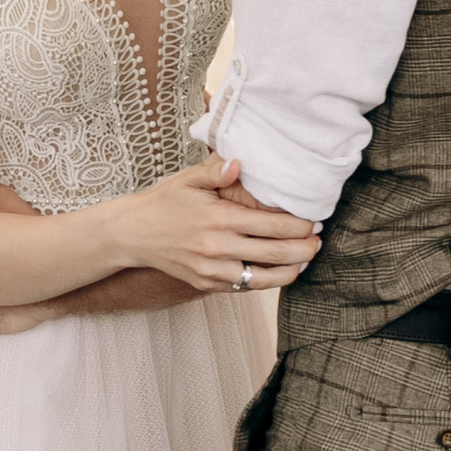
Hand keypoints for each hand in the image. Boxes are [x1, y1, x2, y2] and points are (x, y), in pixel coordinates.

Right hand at [115, 156, 319, 293]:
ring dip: (290, 271)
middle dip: (304, 249)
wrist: (131, 234)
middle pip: (275, 254)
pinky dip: (265, 281)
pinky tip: (278, 271)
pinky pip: (244, 287)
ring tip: (304, 261)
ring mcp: (212, 270)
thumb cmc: (163, 202)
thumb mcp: (188, 180)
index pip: (272, 225)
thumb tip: (240, 163)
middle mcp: (218, 247)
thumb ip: (216, 172)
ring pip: (263, 278)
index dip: (299, 226)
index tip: (314, 221)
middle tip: (318, 242)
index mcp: (219, 218)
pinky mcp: (206, 284)